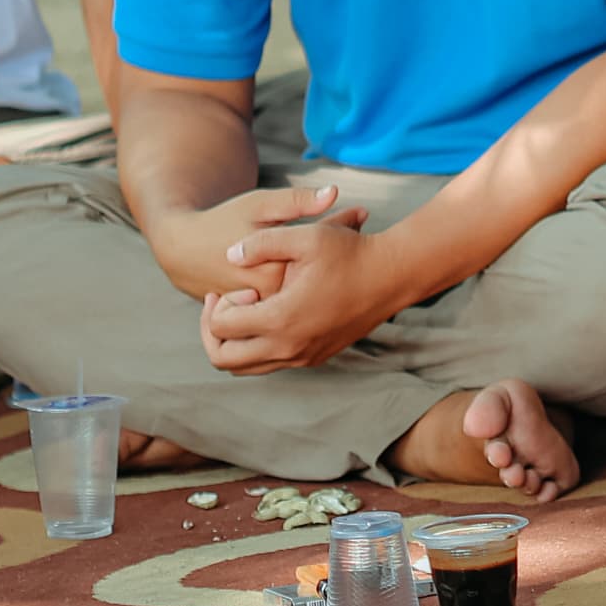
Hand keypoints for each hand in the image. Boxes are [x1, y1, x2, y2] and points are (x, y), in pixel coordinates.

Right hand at [147, 182, 357, 302]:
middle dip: (341, 245)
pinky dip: (306, 277)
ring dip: (326, 265)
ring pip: (307, 286)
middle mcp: (273, 297)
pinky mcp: (259, 316)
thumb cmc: (223, 221)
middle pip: (319, 271)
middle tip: (360, 221)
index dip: (344, 226)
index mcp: (276, 269)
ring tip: (347, 236)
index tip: (361, 212)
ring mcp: (266, 311)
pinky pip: (291, 294)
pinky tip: (318, 259)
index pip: (322, 248)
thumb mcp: (259, 206)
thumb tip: (334, 192)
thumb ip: (297, 202)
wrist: (184, 251)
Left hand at [201, 192, 400, 373]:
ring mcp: (302, 357)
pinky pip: (269, 364)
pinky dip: (257, 347)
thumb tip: (230, 255)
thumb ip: (261, 243)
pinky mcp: (314, 358)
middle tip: (222, 304)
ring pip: (245, 368)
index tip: (238, 284)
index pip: (220, 328)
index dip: (218, 305)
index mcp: (280, 319)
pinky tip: (270, 316)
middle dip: (212, 332)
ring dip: (234, 343)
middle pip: (223, 359)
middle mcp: (288, 347)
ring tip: (243, 311)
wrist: (393, 275)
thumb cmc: (351, 253)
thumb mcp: (305, 236)